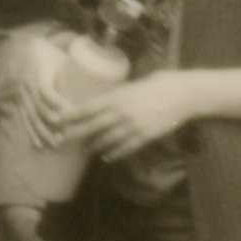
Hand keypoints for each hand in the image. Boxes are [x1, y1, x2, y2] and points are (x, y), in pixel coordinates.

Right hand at [0, 32, 125, 150]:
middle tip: (67, 132)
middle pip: (39, 106)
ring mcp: (23, 95)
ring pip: (32, 116)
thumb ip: (82, 67)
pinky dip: (32, 133)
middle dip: (52, 121)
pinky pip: (25, 120)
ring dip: (44, 132)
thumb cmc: (50, 54)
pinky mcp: (21, 103)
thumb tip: (109, 74)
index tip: (67, 110)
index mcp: (39, 72)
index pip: (44, 88)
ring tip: (57, 143)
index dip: (54, 100)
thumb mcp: (61, 58)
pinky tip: (40, 144)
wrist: (23, 52)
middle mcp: (29, 85)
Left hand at [59, 69, 200, 163]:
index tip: (57, 120)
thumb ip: (120, 93)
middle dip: (75, 134)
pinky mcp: (145, 137)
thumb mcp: (134, 84)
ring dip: (93, 146)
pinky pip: (125, 148)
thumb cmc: (160, 83)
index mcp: (117, 96)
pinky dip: (114, 153)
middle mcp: (121, 113)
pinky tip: (107, 157)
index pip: (87, 108)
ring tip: (84, 151)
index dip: (70, 115)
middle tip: (61, 140)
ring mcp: (133, 127)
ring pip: (107, 140)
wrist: (184, 95)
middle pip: (92, 126)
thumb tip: (107, 97)